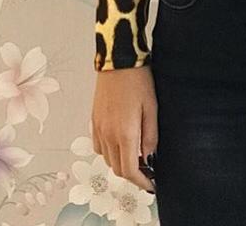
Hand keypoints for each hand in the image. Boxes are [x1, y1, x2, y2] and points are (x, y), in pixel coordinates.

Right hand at [91, 66, 158, 194]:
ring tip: (136, 156)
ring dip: (120, 163)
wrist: (117, 60)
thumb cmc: (138, 80)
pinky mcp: (94, 121)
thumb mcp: (152, 107)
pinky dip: (109, 152)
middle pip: (117, 168)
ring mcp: (98, 128)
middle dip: (132, 174)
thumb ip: (150, 135)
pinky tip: (120, 143)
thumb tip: (149, 156)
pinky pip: (98, 146)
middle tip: (146, 170)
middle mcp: (108, 134)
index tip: (150, 184)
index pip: (130, 170)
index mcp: (125, 133)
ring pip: (107, 159)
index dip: (141, 182)